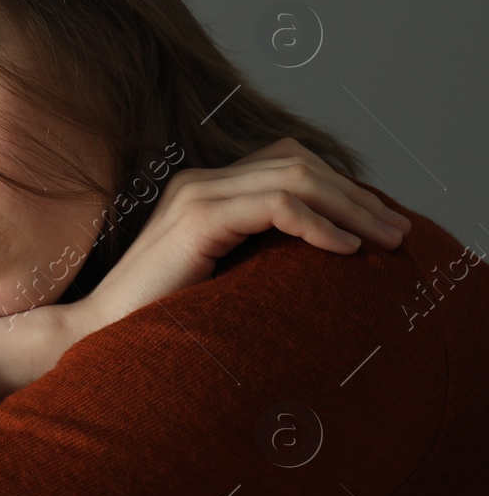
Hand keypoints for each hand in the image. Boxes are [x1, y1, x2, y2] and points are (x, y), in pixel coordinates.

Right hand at [61, 137, 411, 343]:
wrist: (98, 334)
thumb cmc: (157, 319)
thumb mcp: (220, 277)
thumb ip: (256, 254)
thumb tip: (323, 258)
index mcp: (203, 190)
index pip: (286, 160)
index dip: (340, 185)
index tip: (377, 223)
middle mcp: (199, 181)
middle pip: (298, 161)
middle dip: (357, 194)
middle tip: (398, 230)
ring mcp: (196, 195)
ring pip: (296, 177)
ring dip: (351, 207)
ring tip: (384, 239)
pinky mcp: (197, 218)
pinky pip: (278, 205)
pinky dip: (320, 224)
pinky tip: (345, 250)